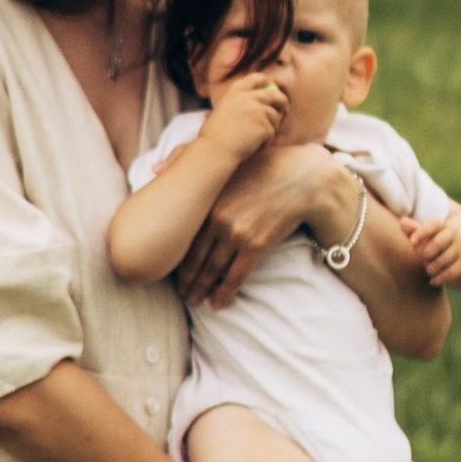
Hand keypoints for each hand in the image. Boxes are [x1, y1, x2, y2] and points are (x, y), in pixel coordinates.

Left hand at [176, 144, 359, 311]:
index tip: (168, 268)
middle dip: (187, 278)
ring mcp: (238, 233)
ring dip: (202, 288)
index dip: (176, 255)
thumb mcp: (228, 158)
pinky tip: (217, 303)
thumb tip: (153, 167)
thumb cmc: (267, 164)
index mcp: (208, 198)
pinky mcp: (257, 246)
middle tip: (182, 292)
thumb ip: (186, 158)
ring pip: (213, 269)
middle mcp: (219, 217)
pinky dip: (225, 292)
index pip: (185, 234)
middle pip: (195, 256)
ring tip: (196, 300)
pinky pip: (236, 276)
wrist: (308, 178)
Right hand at [200, 71, 286, 159]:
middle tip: (285, 109)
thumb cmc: (215, 137)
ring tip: (256, 140)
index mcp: (235, 93)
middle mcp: (247, 98)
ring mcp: (257, 110)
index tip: (271, 84)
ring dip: (270, 129)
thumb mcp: (223, 112)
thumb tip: (258, 107)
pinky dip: (265, 143)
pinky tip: (253, 147)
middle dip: (282, 101)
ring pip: (274, 117)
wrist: (215, 150)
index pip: (254, 79)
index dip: (265, 81)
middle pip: (273, 95)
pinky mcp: (264, 125)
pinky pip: (271, 134)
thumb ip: (239, 105)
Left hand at [411, 202, 460, 289]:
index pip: (434, 225)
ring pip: (443, 259)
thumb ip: (414, 230)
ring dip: (432, 267)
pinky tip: (432, 281)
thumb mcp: (427, 237)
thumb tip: (403, 221)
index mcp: (442, 226)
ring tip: (428, 270)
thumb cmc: (438, 246)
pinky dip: (439, 278)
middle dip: (426, 254)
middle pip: (437, 243)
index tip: (412, 242)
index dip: (422, 232)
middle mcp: (454, 236)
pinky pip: (451, 272)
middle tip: (422, 260)